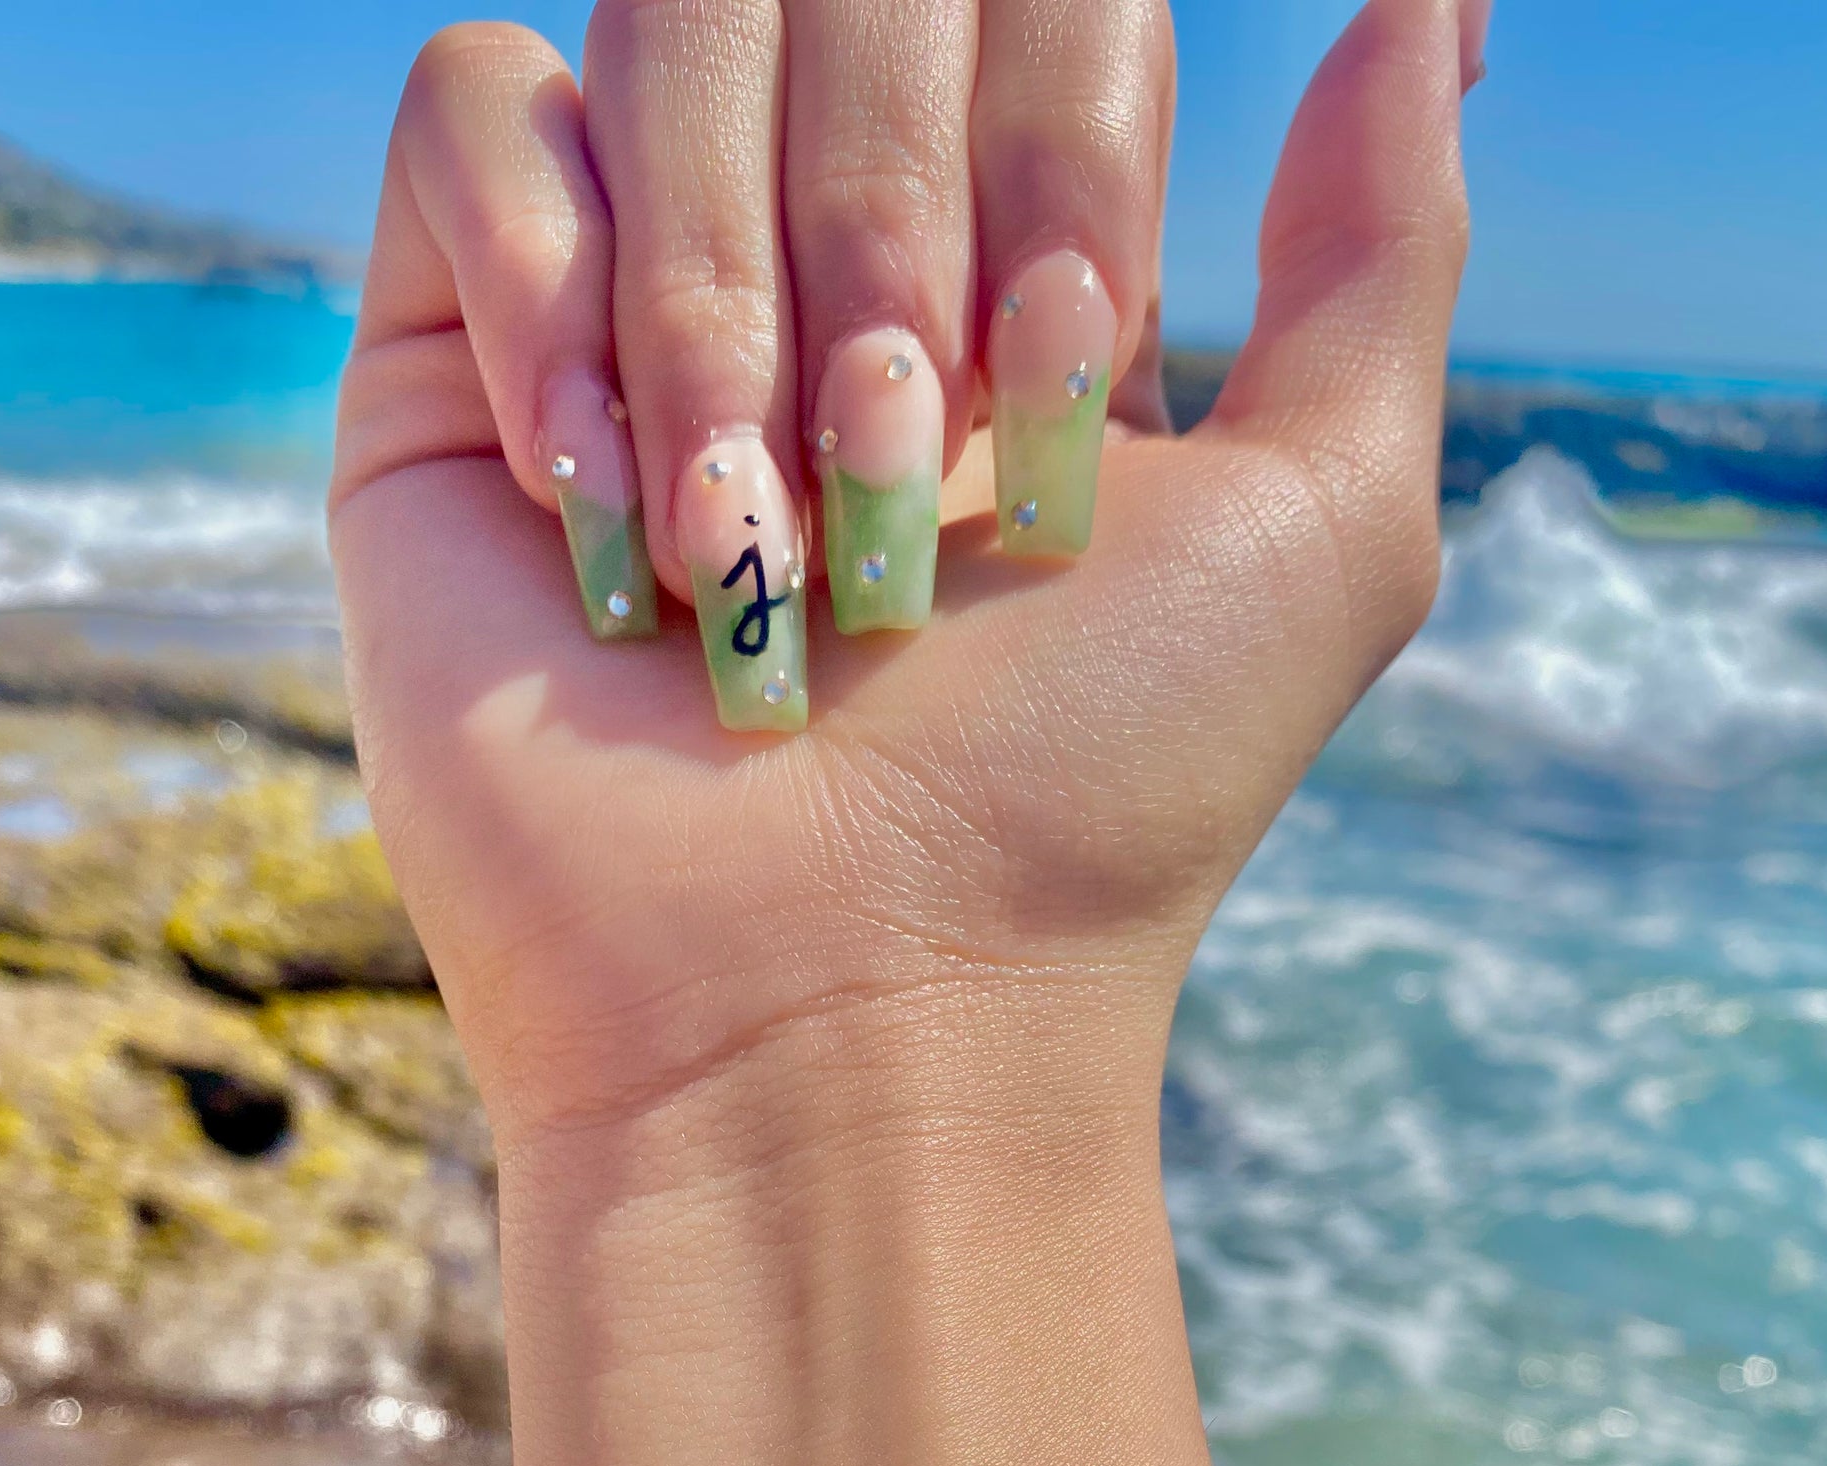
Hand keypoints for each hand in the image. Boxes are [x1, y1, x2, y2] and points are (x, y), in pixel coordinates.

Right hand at [332, 0, 1481, 1156]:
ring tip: (754, 553)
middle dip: (902, 236)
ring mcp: (626, 298)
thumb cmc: (1081, 803)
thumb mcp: (1323, 521)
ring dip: (731, 299)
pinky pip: (476, 110)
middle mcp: (820, 254)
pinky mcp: (444, 359)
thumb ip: (1382, 238)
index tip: (1060, 402)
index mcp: (1015, 273)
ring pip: (669, 23)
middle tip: (905, 497)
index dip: (1064, 149)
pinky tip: (596, 506)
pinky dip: (549, 289)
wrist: (834, 1005)